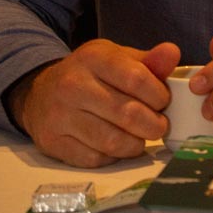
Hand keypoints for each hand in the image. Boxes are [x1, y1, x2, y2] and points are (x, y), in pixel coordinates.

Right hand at [8, 39, 180, 166]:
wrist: (40, 93)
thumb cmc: (90, 75)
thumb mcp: (117, 58)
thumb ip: (148, 61)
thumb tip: (173, 53)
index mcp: (93, 57)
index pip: (136, 79)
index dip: (159, 95)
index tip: (163, 102)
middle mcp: (73, 85)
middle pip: (127, 114)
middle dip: (153, 125)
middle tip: (159, 125)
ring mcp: (60, 115)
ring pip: (112, 142)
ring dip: (136, 144)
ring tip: (141, 136)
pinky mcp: (53, 142)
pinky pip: (95, 159)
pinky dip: (114, 157)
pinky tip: (118, 145)